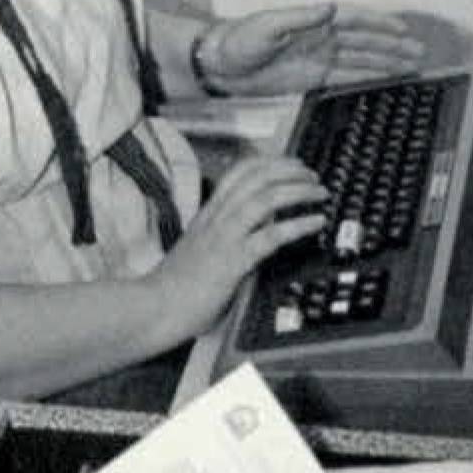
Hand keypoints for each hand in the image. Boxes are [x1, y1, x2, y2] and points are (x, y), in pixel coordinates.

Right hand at [148, 153, 328, 342]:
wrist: (153, 309)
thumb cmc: (173, 288)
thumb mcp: (198, 252)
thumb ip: (221, 239)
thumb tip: (251, 236)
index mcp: (208, 215)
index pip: (239, 173)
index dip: (270, 163)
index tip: (292, 166)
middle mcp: (216, 219)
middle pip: (257, 177)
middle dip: (290, 170)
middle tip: (313, 176)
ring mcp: (224, 237)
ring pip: (266, 198)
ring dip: (298, 191)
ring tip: (319, 193)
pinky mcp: (232, 261)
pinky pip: (271, 235)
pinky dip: (298, 225)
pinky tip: (315, 223)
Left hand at [199, 3, 424, 97]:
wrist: (218, 65)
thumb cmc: (238, 40)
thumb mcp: (267, 26)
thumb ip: (300, 19)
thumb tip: (328, 8)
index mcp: (312, 20)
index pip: (353, 19)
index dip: (378, 23)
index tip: (402, 29)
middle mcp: (320, 37)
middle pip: (364, 40)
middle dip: (391, 45)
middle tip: (418, 52)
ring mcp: (318, 57)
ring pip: (360, 59)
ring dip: (385, 62)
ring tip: (412, 65)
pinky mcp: (311, 77)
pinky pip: (346, 76)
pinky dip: (367, 77)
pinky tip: (385, 80)